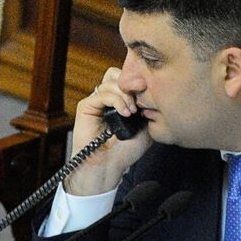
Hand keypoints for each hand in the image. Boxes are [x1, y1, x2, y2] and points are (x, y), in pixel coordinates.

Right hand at [64, 68, 151, 196]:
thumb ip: (149, 110)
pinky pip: (102, 93)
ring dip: (125, 94)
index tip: (152, 90)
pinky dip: (116, 100)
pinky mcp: (86, 106)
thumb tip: (153, 92)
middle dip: (132, 83)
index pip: (128, 79)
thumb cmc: (124, 151)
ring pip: (111, 81)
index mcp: (120, 101)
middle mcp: (107, 98)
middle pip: (118, 74)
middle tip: (143, 95)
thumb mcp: (146, 128)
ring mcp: (96, 101)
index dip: (140, 81)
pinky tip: (125, 113)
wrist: (107, 167)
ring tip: (133, 111)